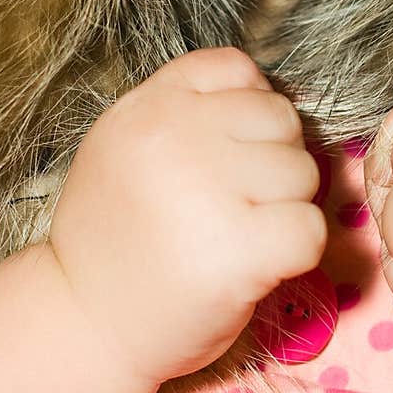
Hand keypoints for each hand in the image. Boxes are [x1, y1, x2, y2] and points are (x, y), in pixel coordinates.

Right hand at [47, 47, 325, 386]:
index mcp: (149, 105)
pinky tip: (258, 264)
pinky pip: (310, 229)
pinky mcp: (238, 251)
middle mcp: (175, 136)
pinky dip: (297, 251)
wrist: (82, 324)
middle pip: (280, 118)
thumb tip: (264, 93)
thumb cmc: (116, 236)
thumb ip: (183, 110)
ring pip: (303, 171)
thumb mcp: (125, 145)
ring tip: (240, 234)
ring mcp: (207, 191)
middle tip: (235, 203)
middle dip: (271, 159)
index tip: (228, 150)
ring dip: (285, 205)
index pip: (238, 69)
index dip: (247, 109)